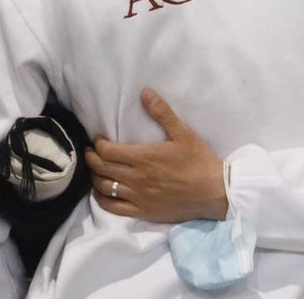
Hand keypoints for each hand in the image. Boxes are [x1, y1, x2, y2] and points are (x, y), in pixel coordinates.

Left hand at [86, 88, 228, 223]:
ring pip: (104, 187)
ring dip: (94, 176)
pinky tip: (101, 192)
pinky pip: (113, 207)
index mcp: (145, 157)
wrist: (214, 192)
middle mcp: (137, 178)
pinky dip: (102, 199)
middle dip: (91, 157)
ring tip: (95, 168)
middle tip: (90, 151)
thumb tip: (145, 92)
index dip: (97, 144)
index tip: (97, 139)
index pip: (108, 151)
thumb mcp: (183, 132)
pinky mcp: (143, 211)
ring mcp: (138, 196)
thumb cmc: (199, 161)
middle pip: (101, 168)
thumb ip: (162, 113)